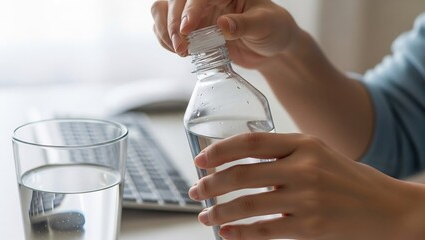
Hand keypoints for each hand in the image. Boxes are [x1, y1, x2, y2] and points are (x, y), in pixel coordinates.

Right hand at [150, 0, 300, 68]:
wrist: (272, 47)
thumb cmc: (274, 29)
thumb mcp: (265, 25)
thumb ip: (244, 24)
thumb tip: (222, 24)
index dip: (189, 10)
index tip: (185, 30)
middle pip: (175, 0)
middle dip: (172, 23)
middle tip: (180, 47)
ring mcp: (198, 13)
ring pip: (164, 9)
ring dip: (164, 30)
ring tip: (178, 50)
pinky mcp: (193, 28)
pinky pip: (167, 27)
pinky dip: (165, 39)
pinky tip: (177, 51)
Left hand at [188, 132, 424, 239]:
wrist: (386, 206)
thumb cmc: (345, 177)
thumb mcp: (316, 153)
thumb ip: (281, 153)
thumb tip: (237, 161)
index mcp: (303, 144)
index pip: (251, 142)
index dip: (220, 151)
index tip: (200, 161)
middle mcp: (304, 168)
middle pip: (243, 174)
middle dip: (212, 184)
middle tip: (195, 191)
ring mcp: (307, 198)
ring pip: (248, 204)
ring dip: (220, 212)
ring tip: (204, 216)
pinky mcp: (311, 226)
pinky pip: (265, 230)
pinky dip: (240, 233)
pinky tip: (226, 234)